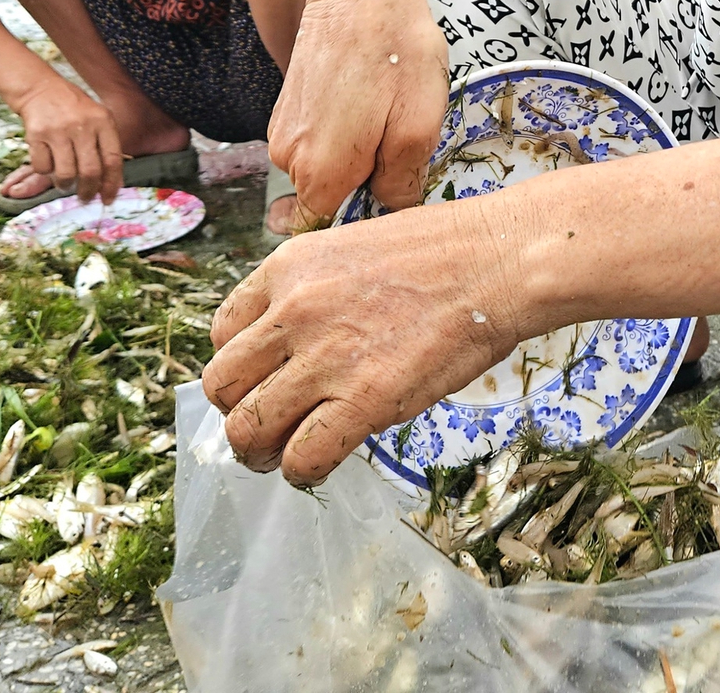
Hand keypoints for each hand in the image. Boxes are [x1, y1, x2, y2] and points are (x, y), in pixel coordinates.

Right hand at [5, 73, 122, 201]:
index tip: (108, 199)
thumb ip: (107, 146)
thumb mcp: (98, 118)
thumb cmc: (73, 108)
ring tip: (65, 183)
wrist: (40, 88)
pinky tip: (49, 165)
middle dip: (88, 191)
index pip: (113, 159)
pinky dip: (46, 173)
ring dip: (65, 185)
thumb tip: (115, 183)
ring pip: (66, 174)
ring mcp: (58, 130)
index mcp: (103, 121)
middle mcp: (83, 125)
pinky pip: (43, 168)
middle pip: (90, 171)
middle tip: (85, 198)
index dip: (112, 184)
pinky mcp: (36, 134)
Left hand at [205, 196, 523, 481]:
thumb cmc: (443, 253)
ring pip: (247, 430)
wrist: (497, 260)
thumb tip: (297, 341)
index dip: (241, 367)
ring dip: (262, 452)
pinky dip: (305, 471)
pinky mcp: (364, 400)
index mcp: (287, 268)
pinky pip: (303, 457)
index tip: (264, 381)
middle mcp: (292, 312)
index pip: (222, 334)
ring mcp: (325, 357)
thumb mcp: (352, 248)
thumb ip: (313, 290)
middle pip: (222, 386)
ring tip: (287, 454)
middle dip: (240, 414)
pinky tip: (322, 463)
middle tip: (268, 427)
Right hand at [266, 0, 449, 223]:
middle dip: (366, 187)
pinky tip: (373, 97)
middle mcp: (289, 156)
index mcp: (321, 172)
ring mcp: (283, 128)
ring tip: (390, 111)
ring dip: (359, 154)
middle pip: (329, 200)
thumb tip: (390, 213)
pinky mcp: (288, 104)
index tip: (389, 208)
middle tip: (404, 147)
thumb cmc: (396, 48)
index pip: (323, 235)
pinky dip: (347, 129)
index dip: (359, 230)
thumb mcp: (418, 125)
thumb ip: (400, 185)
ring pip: (326, 167)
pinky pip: (320, 139)